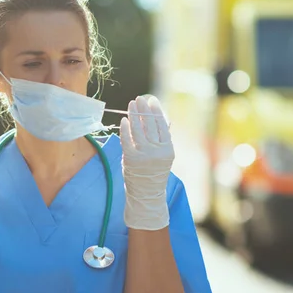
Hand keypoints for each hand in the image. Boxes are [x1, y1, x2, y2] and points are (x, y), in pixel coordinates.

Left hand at [120, 95, 173, 229]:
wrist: (147, 193)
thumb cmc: (155, 172)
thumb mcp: (164, 156)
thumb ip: (163, 137)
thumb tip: (162, 117)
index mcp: (168, 149)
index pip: (162, 125)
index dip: (157, 111)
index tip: (152, 101)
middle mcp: (157, 151)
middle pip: (150, 125)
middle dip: (144, 109)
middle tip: (139, 99)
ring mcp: (143, 155)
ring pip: (138, 130)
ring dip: (134, 115)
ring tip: (132, 105)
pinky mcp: (131, 158)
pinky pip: (127, 139)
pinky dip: (125, 128)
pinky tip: (124, 120)